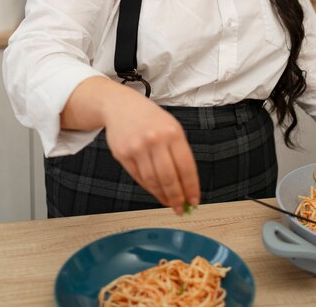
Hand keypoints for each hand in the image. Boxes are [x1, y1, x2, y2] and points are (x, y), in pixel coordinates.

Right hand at [103, 87, 200, 213]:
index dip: (191, 188)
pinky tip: (156, 192)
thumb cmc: (150, 118)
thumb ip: (179, 152)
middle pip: (169, 178)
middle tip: (182, 208)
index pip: (186, 167)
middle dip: (177, 198)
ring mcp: (138, 148)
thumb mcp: (171, 127)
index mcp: (173, 133)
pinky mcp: (123, 154)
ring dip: (163, 196)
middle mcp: (155, 140)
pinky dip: (150, 188)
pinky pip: (139, 178)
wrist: (121, 106)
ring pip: (153, 181)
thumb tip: (187, 184)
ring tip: (170, 203)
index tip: (194, 200)